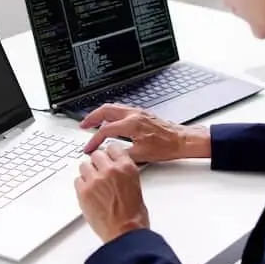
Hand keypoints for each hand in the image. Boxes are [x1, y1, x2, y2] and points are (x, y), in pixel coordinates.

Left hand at [75, 143, 149, 242]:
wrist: (125, 232)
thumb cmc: (134, 215)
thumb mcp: (135, 186)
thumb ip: (124, 173)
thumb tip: (115, 169)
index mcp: (126, 167)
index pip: (113, 148)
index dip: (109, 154)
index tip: (107, 157)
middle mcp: (110, 170)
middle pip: (96, 154)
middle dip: (97, 162)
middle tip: (99, 172)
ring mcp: (95, 181)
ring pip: (84, 165)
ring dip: (88, 173)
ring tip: (93, 184)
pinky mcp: (83, 192)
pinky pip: (77, 181)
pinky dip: (81, 185)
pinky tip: (89, 193)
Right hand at [79, 103, 209, 163]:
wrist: (181, 140)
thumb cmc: (166, 147)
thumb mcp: (141, 156)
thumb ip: (122, 154)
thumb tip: (109, 156)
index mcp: (132, 124)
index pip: (105, 130)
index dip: (94, 140)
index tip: (88, 148)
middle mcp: (134, 115)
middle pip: (105, 110)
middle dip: (91, 117)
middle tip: (83, 125)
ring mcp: (138, 112)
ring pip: (113, 107)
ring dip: (100, 113)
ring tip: (92, 122)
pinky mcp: (141, 113)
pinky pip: (121, 109)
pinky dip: (110, 114)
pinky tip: (109, 120)